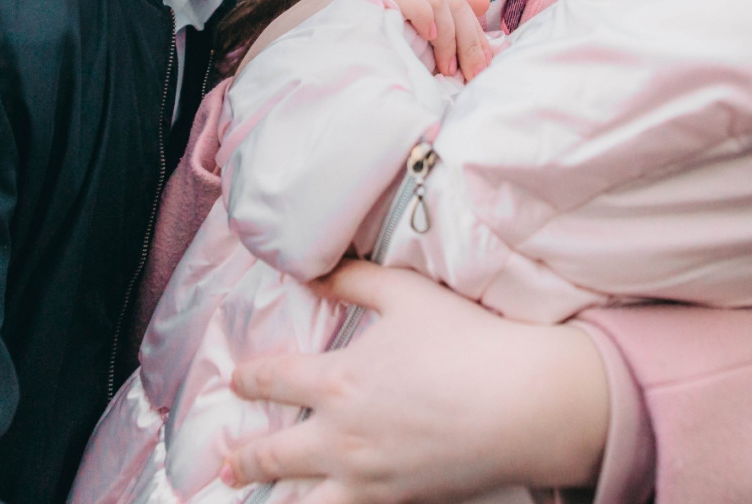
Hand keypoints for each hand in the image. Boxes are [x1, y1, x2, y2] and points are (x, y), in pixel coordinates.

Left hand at [223, 261, 607, 503]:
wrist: (522, 402)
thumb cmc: (466, 341)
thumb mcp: (406, 293)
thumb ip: (354, 280)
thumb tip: (314, 272)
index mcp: (337, 380)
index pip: (273, 380)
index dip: (249, 379)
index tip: (236, 380)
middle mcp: (341, 436)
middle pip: (274, 454)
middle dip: (247, 458)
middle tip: (229, 461)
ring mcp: (368, 476)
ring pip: (302, 503)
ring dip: (274, 498)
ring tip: (255, 498)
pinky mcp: (397, 500)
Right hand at [240, 0, 492, 79]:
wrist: (297, 42)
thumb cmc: (349, 37)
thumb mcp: (400, 25)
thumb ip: (438, 14)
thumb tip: (484, 3)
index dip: (473, 34)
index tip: (482, 67)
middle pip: (451, 0)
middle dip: (468, 41)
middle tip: (472, 75)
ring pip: (441, 1)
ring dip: (451, 40)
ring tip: (446, 69)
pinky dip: (429, 21)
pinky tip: (431, 42)